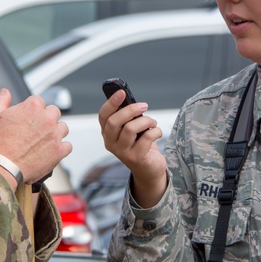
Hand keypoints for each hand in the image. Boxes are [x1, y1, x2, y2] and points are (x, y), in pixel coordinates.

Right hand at [0, 89, 70, 183]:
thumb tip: (5, 91)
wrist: (3, 167)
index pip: (38, 101)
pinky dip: (61, 148)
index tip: (27, 118)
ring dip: (55, 132)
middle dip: (46, 118)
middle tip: (35, 129)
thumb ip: (1, 100)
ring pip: (63, 127)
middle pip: (54, 112)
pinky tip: (50, 151)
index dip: (31, 109)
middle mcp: (47, 118)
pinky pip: (68, 146)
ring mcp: (55, 135)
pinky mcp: (59, 151)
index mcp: (33, 106)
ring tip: (43, 140)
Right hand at [97, 89, 166, 207]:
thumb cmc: (140, 145)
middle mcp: (110, 143)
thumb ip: (128, 117)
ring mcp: (122, 152)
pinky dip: (155, 131)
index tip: (121, 92)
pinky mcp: (135, 158)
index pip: (103, 116)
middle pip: (115, 121)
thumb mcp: (131, 130)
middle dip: (131, 110)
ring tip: (153, 122)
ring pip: (130, 128)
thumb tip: (132, 101)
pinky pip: (146, 138)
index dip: (111, 103)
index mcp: (107, 133)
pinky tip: (157, 132)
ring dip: (146, 121)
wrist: (149, 169)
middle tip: (144, 106)